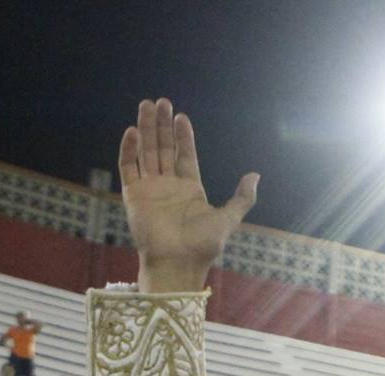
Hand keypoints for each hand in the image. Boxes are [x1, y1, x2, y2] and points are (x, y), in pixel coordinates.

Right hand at [120, 98, 259, 293]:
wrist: (178, 263)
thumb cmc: (203, 245)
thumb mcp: (229, 218)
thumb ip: (242, 198)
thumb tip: (255, 176)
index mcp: (189, 189)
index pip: (185, 155)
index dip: (183, 136)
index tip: (182, 117)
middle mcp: (168, 186)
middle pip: (164, 148)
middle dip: (163, 125)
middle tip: (161, 102)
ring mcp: (150, 189)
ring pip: (146, 152)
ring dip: (146, 129)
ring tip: (147, 106)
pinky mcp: (133, 195)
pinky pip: (129, 167)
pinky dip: (129, 150)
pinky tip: (133, 131)